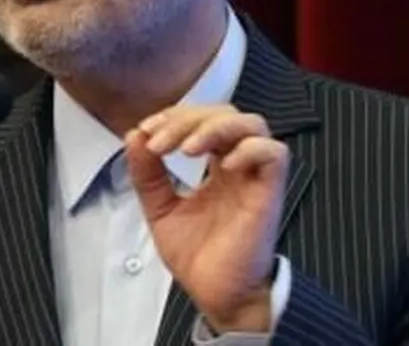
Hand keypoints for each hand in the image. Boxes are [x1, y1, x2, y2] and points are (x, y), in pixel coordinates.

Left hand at [125, 105, 288, 332]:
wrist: (216, 295)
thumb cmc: (198, 257)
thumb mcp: (160, 209)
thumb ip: (147, 174)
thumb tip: (134, 136)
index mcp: (215, 166)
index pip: (202, 119)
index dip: (175, 116)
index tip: (146, 131)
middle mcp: (237, 166)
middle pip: (225, 114)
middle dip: (188, 119)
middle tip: (160, 141)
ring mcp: (255, 178)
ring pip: (252, 124)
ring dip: (215, 127)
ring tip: (187, 150)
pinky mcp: (269, 193)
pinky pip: (275, 154)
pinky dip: (248, 149)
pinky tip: (221, 165)